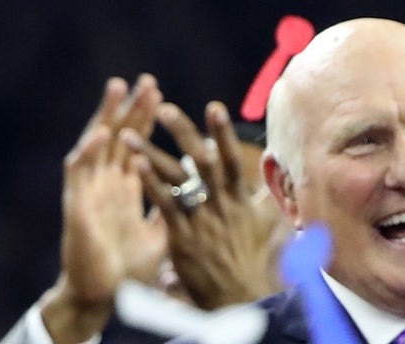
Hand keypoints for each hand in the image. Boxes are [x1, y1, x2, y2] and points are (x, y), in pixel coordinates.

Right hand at [42, 75, 167, 343]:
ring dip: (106, 116)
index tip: (160, 93)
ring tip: (117, 88)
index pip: (136, 143)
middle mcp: (107, 183)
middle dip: (130, 107)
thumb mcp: (162, 229)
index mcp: (126, 187)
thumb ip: (174, 205)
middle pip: (118, 136)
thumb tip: (200, 187)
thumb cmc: (131, 266)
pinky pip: (80, 174)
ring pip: (97, 144)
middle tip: (145, 80)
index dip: (146, 119)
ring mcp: (90, 190)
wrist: (104, 294)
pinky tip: (100, 134)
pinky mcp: (77, 205)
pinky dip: (88, 152)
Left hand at [129, 100, 282, 309]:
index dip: (222, 133)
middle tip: (163, 109)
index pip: (231, 159)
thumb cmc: (255, 263)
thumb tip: (274, 172)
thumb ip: (266, 197)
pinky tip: (136, 166)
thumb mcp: (269, 226)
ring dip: (152, 154)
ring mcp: (201, 219)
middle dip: (182, 133)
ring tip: (130, 135)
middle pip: (202, 160)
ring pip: (176, 179)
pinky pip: (165, 205)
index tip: (213, 107)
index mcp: (240, 200)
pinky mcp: (183, 236)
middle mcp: (221, 204)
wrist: (242, 297)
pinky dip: (151, 183)